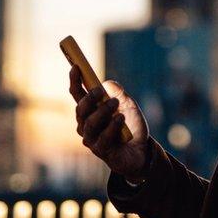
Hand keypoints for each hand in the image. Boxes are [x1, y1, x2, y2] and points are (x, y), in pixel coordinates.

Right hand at [69, 66, 150, 181]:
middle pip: (80, 109)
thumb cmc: (131, 127)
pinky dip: (112, 126)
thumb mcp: (129, 105)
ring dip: (102, 111)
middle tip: (100, 91)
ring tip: (116, 105)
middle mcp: (86, 124)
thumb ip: (118, 93)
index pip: (77, 95)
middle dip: (89, 98)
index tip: (76, 66)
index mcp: (90, 111)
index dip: (75, 81)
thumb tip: (106, 84)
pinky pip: (102, 138)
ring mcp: (91, 139)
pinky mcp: (100, 151)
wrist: (142, 150)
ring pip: (89, 123)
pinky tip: (121, 119)